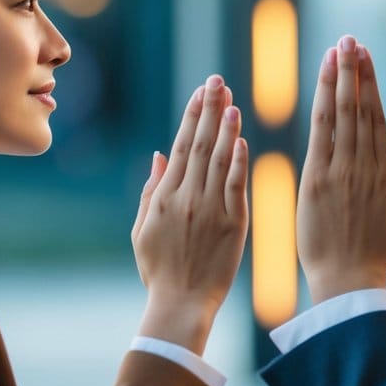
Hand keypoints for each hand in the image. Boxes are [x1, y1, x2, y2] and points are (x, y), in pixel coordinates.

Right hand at [131, 74, 249, 353]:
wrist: (180, 305)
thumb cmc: (159, 271)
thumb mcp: (143, 230)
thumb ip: (152, 190)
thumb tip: (159, 154)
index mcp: (165, 197)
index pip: (181, 145)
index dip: (192, 115)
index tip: (200, 91)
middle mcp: (187, 198)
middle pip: (201, 144)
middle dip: (209, 109)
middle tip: (217, 80)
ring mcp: (210, 210)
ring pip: (219, 160)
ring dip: (226, 127)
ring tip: (231, 99)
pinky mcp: (232, 225)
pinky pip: (235, 187)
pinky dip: (238, 161)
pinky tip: (242, 139)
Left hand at [297, 36, 385, 302]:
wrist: (350, 281)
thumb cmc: (379, 254)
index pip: (378, 119)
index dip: (371, 85)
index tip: (366, 57)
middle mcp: (366, 165)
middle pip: (361, 108)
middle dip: (355, 70)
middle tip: (350, 39)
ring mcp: (342, 170)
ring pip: (342, 113)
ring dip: (338, 77)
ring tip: (336, 48)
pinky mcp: (318, 179)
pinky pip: (321, 131)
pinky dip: (321, 100)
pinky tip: (322, 77)